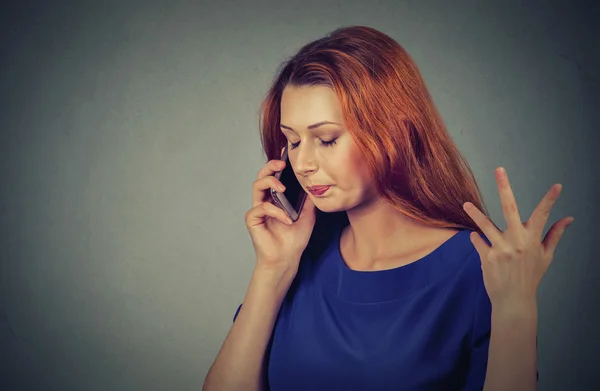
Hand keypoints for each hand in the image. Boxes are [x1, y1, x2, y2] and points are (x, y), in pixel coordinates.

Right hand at [245, 148, 316, 273]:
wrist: (288, 258)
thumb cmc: (295, 239)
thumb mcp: (308, 214)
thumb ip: (308, 198)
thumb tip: (315, 182)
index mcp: (276, 198)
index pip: (275, 176)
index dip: (278, 163)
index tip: (286, 152)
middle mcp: (265, 201)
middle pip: (262, 176)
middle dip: (270, 166)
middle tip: (282, 164)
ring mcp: (258, 210)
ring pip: (257, 186)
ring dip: (270, 182)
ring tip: (283, 188)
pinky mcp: (253, 220)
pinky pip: (261, 208)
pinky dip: (275, 211)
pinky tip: (287, 219)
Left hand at [463, 167, 573, 306]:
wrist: (514, 300)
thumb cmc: (531, 276)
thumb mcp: (546, 256)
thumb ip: (554, 235)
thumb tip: (569, 218)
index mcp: (532, 240)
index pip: (543, 215)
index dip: (550, 200)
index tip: (557, 186)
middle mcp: (516, 242)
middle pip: (509, 208)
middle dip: (504, 188)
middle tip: (499, 169)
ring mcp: (500, 249)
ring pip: (485, 225)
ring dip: (475, 213)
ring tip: (465, 204)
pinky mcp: (486, 257)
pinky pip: (477, 241)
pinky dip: (476, 238)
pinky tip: (475, 237)